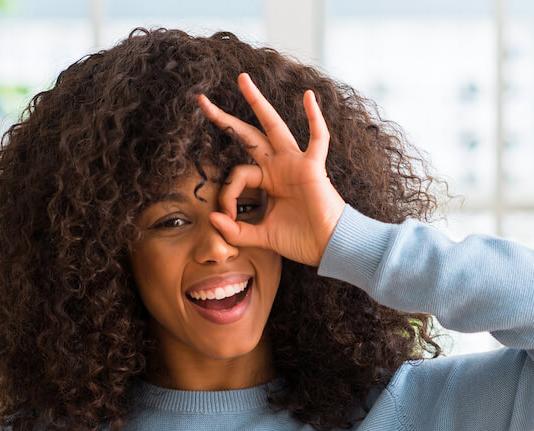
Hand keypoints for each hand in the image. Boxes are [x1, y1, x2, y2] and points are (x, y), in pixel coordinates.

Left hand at [197, 72, 345, 266]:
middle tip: (203, 101)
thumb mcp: (262, 236)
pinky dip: (314, 118)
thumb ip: (237, 231)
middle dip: (225, 119)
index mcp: (267, 180)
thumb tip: (213, 219)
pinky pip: (317, 138)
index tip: (228, 216)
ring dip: (257, 102)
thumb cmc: (302, 240)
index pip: (237, 175)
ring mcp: (295, 163)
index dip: (227, 194)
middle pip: (248, 135)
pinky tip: (308, 96)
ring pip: (273, 126)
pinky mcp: (313, 167)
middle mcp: (279, 166)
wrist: (330, 247)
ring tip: (242, 80)